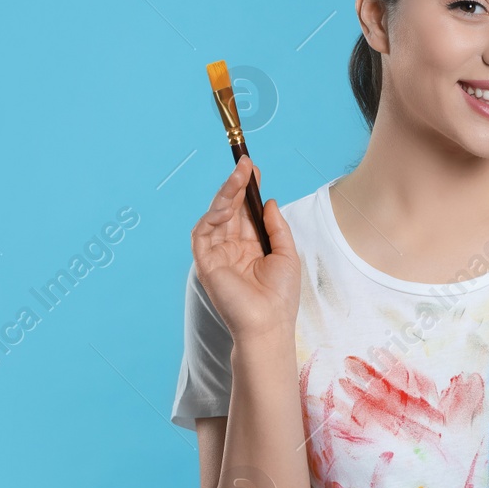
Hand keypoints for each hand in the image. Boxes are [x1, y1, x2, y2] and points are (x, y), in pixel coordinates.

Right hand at [191, 155, 299, 344]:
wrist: (269, 324)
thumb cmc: (280, 295)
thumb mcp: (285, 253)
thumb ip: (275, 226)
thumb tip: (268, 200)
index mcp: (250, 246)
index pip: (245, 211)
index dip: (248, 190)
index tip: (254, 169)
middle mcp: (231, 247)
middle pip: (230, 209)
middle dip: (236, 185)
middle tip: (245, 164)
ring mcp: (217, 254)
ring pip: (215, 216)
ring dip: (226, 194)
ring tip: (238, 176)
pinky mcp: (205, 263)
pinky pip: (203, 232)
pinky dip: (213, 215)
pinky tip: (226, 203)